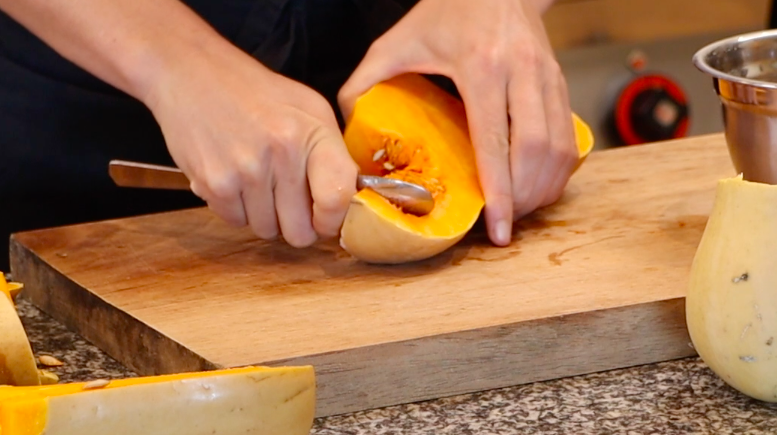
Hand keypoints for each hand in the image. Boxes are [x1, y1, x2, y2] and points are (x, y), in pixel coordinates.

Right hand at [143, 42, 358, 247]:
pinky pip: (236, 222)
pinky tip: (234, 177)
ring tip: (257, 179)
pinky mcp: (213, 184)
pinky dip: (236, 208)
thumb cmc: (255, 92)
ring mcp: (245, 171)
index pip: (336, 199)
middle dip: (297, 223)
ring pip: (267, 230)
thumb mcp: (309, 108)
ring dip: (265, 215)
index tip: (326, 220)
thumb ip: (332, 154)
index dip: (333, 221)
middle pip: (300, 230)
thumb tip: (348, 201)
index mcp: (312, 133)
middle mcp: (281, 154)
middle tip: (288, 201)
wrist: (191, 73)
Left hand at [338, 0, 577, 246]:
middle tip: (506, 225)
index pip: (495, 141)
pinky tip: (538, 186)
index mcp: (482, 65)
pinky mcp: (560, 80)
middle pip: (535, 150)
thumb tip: (350, 132)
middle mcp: (523, 71)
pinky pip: (569, 136)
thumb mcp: (396, 40)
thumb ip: (364, 82)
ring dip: (544, 187)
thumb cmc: (443, 11)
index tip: (499, 229)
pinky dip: (558, 169)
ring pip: (560, 147)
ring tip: (522, 212)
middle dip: (524, 197)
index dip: (499, 192)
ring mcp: (548, 75)